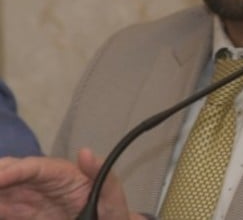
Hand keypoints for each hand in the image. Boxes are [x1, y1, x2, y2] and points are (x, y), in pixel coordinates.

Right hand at [0, 148, 132, 219]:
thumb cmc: (111, 210)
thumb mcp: (111, 194)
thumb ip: (101, 173)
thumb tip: (85, 151)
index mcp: (60, 172)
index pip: (31, 167)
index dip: (11, 171)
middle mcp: (40, 181)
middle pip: (9, 173)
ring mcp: (30, 197)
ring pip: (2, 189)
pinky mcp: (24, 213)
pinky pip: (4, 208)